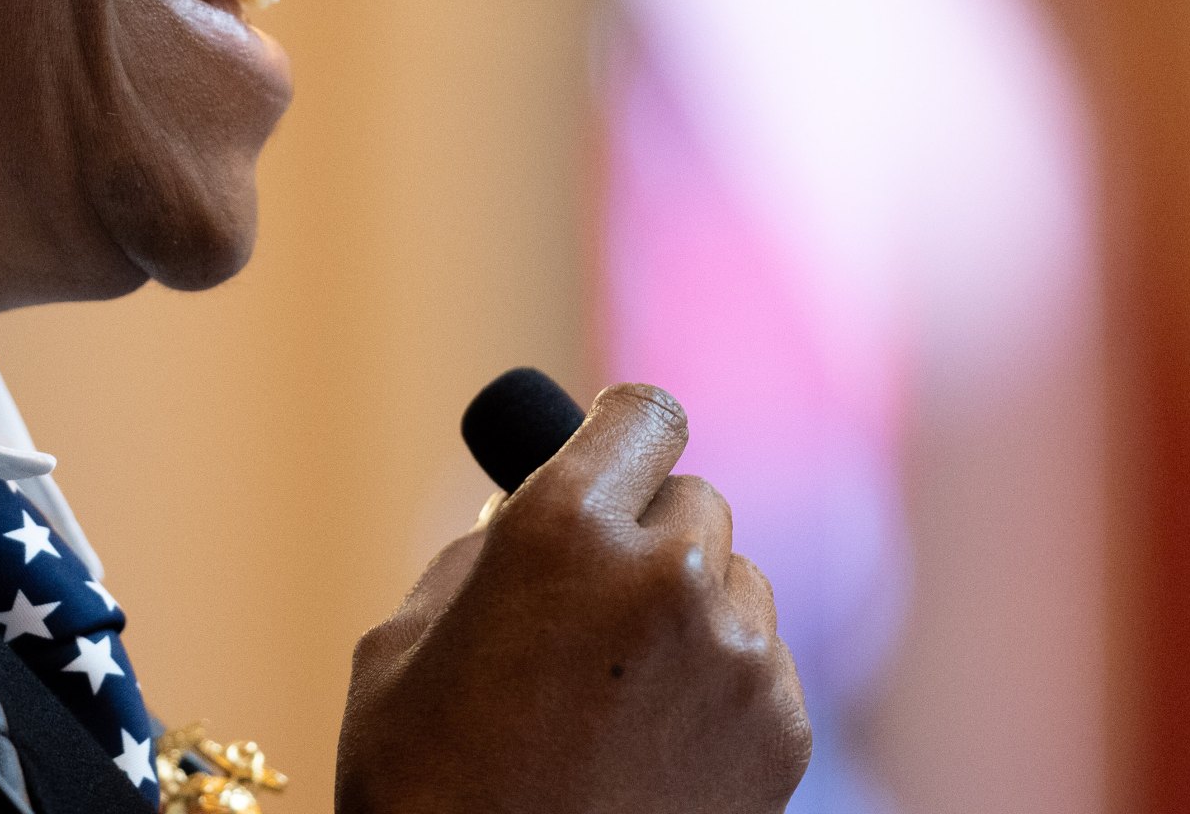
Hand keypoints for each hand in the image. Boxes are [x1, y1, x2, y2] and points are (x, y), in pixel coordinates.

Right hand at [336, 384, 809, 812]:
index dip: (622, 438)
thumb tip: (526, 509)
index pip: (644, 413)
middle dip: (647, 534)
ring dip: (689, 608)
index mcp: (561, 525)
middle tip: (592, 602)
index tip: (611, 461)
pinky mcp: (782, 730)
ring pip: (734, 580)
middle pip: (694, 498)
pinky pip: (758, 662)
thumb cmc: (424, 786)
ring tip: (617, 690)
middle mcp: (665, 572)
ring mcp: (735, 654)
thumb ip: (483, 553)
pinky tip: (652, 742)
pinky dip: (717, 684)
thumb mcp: (407, 642)